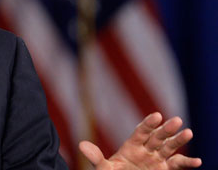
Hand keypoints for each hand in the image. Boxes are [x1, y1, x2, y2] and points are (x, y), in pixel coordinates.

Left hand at [79, 113, 201, 168]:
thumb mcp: (104, 168)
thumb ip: (96, 158)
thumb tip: (81, 145)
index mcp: (131, 145)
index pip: (141, 131)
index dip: (148, 123)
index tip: (157, 115)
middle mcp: (146, 149)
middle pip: (157, 137)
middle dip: (166, 129)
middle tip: (176, 120)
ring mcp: (156, 159)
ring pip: (169, 148)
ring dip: (178, 141)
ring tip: (188, 132)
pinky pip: (177, 165)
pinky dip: (187, 163)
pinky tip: (198, 161)